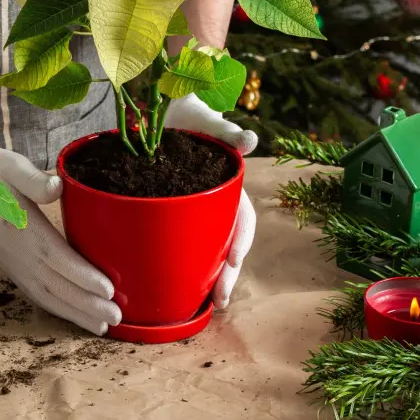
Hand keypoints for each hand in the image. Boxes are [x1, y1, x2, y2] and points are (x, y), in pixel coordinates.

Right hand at [0, 149, 120, 334]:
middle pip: (54, 284)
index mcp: (19, 227)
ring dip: (74, 312)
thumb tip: (57, 186)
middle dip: (86, 304)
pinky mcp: (9, 266)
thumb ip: (34, 179)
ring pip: (44, 294)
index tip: (108, 289)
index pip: (55, 256)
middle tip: (116, 318)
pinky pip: (34, 292)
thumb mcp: (10, 166)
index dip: (81, 275)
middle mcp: (15, 251)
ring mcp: (11, 262)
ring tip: (102, 326)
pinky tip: (73, 314)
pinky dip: (56, 307)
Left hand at [164, 93, 256, 308]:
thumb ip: (229, 133)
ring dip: (211, 276)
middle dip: (227, 272)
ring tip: (206, 304)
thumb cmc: (194, 120)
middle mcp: (217, 205)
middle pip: (228, 243)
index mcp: (229, 188)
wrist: (169, 115)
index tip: (234, 258)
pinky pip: (185, 243)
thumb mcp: (210, 124)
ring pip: (210, 248)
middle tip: (219, 300)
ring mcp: (198, 212)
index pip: (242, 219)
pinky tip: (179, 284)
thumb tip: (250, 140)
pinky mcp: (176, 213)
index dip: (240, 239)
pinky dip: (186, 264)